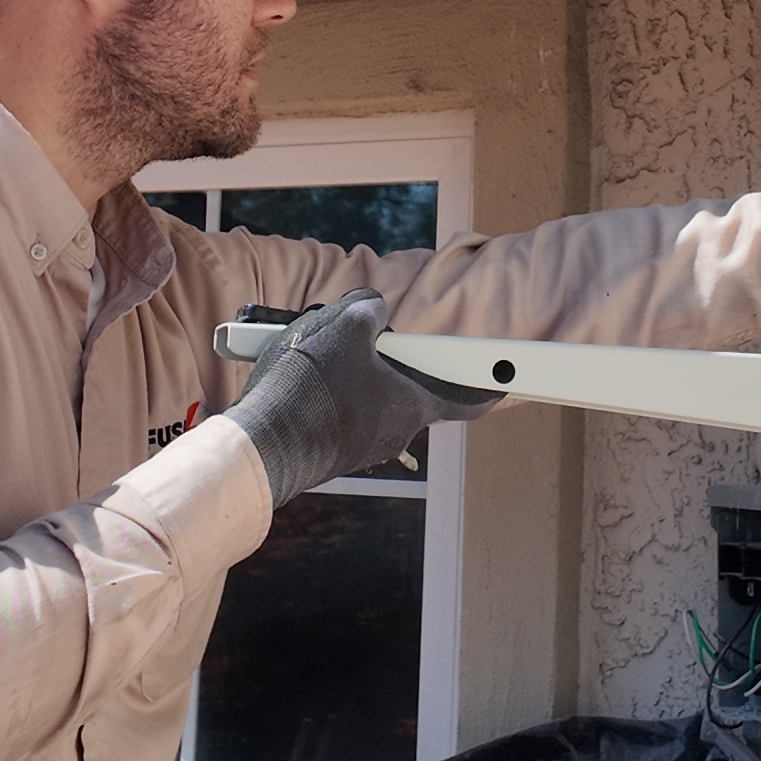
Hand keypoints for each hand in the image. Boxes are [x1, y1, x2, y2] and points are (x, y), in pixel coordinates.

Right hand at [220, 289, 504, 501]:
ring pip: (365, 398)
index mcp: (411, 405)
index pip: (464, 400)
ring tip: (310, 356)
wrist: (261, 445)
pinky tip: (295, 379)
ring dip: (345, 374)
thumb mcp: (341, 325)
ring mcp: (360, 446)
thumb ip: (367, 310)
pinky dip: (322, 393)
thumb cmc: (309, 387)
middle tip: (353, 339)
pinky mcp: (329, 451)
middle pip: (402, 387)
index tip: (499, 383)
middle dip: (382, 360)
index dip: (482, 387)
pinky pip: (336, 412)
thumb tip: (372, 309)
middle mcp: (394, 432)